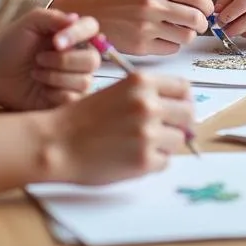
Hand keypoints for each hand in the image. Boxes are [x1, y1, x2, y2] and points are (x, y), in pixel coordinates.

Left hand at [0, 10, 101, 110]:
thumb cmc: (11, 43)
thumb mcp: (29, 23)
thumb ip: (52, 18)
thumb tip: (75, 19)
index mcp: (73, 34)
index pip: (91, 29)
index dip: (78, 35)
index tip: (55, 42)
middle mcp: (78, 56)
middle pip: (92, 60)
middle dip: (63, 61)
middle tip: (38, 59)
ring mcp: (72, 79)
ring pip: (84, 81)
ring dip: (56, 77)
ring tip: (36, 73)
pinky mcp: (64, 100)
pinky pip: (74, 99)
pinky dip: (56, 93)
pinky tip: (41, 89)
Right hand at [57, 73, 195, 185]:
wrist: (57, 143)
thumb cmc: (83, 117)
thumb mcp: (118, 91)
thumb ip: (147, 95)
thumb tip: (178, 108)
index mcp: (142, 82)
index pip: (184, 87)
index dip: (183, 100)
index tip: (178, 109)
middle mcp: (149, 104)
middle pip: (188, 114)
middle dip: (180, 124)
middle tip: (166, 131)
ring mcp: (148, 133)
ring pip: (178, 140)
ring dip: (165, 144)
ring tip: (140, 145)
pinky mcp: (144, 160)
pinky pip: (164, 161)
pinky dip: (153, 162)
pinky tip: (132, 158)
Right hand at [59, 0, 212, 55]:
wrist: (93, 14)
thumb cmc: (123, 0)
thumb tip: (202, 7)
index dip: (208, 5)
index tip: (208, 10)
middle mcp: (151, 4)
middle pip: (195, 18)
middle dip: (202, 24)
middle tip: (197, 24)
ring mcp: (145, 26)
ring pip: (186, 36)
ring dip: (187, 35)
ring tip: (177, 31)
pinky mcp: (140, 45)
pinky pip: (172, 49)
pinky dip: (172, 45)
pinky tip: (163, 39)